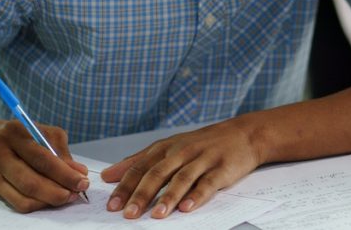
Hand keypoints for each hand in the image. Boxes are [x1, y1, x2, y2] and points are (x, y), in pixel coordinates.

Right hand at [0, 120, 89, 212]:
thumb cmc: (16, 137)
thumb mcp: (38, 132)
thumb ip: (60, 150)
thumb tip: (79, 171)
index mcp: (16, 131)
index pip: (43, 157)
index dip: (65, 173)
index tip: (83, 180)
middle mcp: (0, 151)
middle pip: (31, 180)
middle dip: (58, 190)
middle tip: (77, 193)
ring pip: (24, 194)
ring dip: (49, 200)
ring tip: (66, 196)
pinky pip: (16, 202)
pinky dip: (37, 204)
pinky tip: (48, 199)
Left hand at [101, 118, 262, 218]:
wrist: (242, 134)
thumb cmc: (202, 144)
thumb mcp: (168, 147)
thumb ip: (138, 161)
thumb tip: (108, 175)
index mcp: (166, 148)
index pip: (140, 167)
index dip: (125, 186)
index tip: (112, 204)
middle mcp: (182, 152)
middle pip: (158, 174)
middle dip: (142, 194)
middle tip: (129, 214)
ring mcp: (202, 160)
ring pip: (182, 179)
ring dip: (168, 197)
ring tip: (156, 215)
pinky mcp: (221, 169)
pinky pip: (208, 183)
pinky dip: (197, 196)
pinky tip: (187, 208)